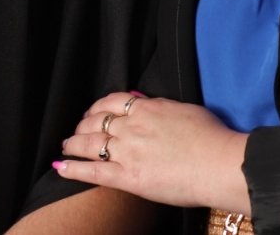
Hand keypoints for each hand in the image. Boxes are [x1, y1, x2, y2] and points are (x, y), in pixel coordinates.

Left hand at [54, 92, 250, 213]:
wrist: (219, 164)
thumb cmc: (211, 138)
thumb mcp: (184, 109)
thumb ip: (159, 106)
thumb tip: (143, 101)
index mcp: (146, 109)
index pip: (111, 102)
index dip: (97, 108)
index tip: (93, 112)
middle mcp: (131, 127)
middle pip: (95, 121)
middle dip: (82, 126)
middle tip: (76, 131)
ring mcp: (127, 151)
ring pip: (89, 143)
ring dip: (72, 144)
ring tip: (65, 146)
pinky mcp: (128, 177)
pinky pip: (93, 172)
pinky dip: (73, 169)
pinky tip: (60, 167)